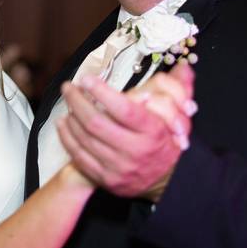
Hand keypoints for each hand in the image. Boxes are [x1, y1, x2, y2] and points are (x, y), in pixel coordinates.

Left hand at [57, 63, 194, 200]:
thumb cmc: (167, 141)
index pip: (124, 109)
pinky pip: (80, 157)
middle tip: (68, 87)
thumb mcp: (180, 114)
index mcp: (153, 132)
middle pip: (97, 123)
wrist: (168, 181)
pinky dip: (68, 138)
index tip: (86, 78)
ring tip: (68, 102)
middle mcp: (136, 151)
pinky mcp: (106, 179)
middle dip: (77, 101)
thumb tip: (183, 66)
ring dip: (71, 117)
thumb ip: (179, 88)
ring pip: (86, 139)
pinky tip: (64, 124)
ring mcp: (119, 167)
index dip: (102, 92)